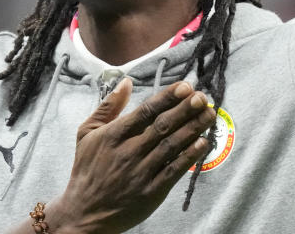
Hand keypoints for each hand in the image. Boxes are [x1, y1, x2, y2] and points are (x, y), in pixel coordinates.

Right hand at [46, 79, 214, 233]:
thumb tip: (126, 82)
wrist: (84, 212)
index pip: (146, 111)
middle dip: (185, 109)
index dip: (167, 98)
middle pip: (162, 126)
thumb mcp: (87, 133)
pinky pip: (174, 170)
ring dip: (193, 129)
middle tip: (202, 97)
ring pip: (171, 146)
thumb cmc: (87, 169)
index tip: (185, 87)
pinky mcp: (151, 192)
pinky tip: (203, 143)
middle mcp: (129, 151)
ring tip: (209, 114)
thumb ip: (108, 107)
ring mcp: (141, 172)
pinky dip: (190, 156)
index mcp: (114, 135)